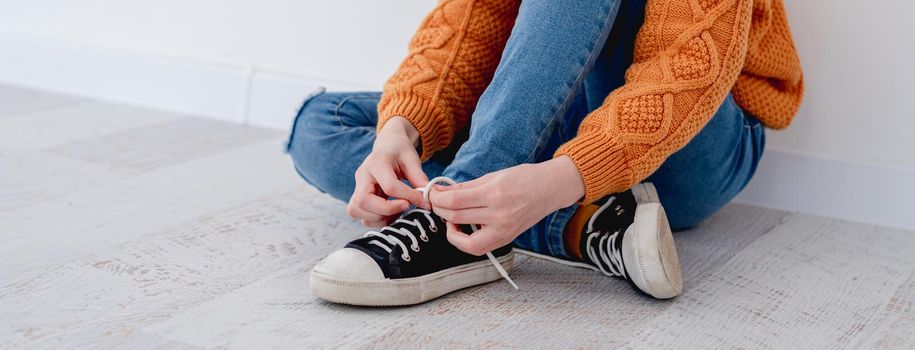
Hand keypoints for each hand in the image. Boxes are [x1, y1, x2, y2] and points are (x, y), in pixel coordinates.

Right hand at [347, 117, 428, 226]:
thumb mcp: (412, 159)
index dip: (407, 196)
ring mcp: (357, 188)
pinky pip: (361, 216)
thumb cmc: (399, 151)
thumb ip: (419, 177)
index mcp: (377, 163)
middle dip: (387, 210)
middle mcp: (362, 176)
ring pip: (357, 211)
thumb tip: (428, 196)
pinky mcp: (358, 197)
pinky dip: (376, 220)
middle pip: (363, 201)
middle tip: (406, 206)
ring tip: (398, 210)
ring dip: (380, 217)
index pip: (389, 186)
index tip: (423, 201)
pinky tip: (391, 213)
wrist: (386, 146)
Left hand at [428, 156, 584, 254]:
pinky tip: (463, 228)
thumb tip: (443, 192)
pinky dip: (465, 240)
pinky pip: (478, 247)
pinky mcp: (506, 239)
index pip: (454, 201)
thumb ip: (466, 187)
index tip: (432, 193)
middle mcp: (498, 216)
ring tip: (449, 217)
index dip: (438, 198)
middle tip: (436, 203)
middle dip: (439, 210)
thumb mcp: (493, 176)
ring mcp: (503, 231)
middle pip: (455, 218)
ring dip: (450, 229)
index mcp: (494, 195)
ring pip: (464, 240)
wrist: (550, 189)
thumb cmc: (524, 178)